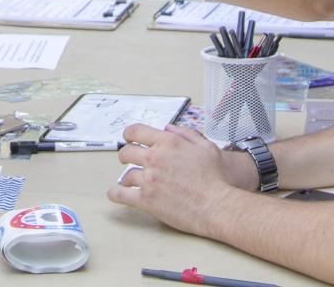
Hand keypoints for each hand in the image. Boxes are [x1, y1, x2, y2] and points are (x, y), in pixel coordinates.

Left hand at [108, 124, 247, 236]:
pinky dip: (116, 193)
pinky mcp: (146, 200)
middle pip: (127, 152)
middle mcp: (155, 158)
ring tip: (130, 182)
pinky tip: (115, 193)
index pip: (136, 131)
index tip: (128, 139)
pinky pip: (122, 194)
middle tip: (128, 160)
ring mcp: (149, 179)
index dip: (129, 134)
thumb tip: (168, 129)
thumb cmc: (216, 177)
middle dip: (126, 156)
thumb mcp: (207, 147)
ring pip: (126, 175)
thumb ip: (186, 134)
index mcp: (168, 142)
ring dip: (127, 178)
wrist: (218, 205)